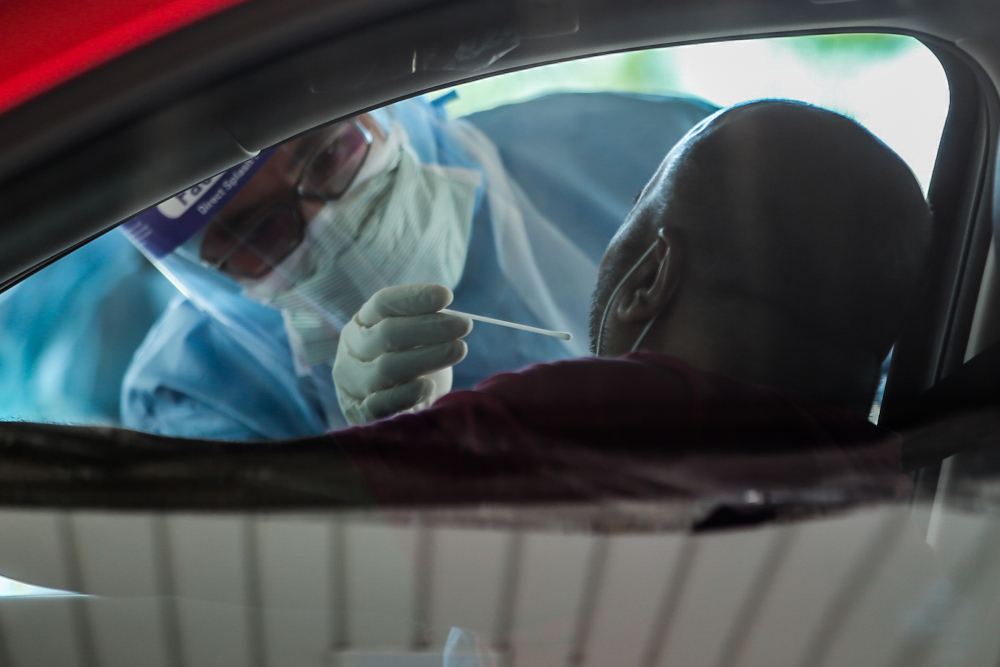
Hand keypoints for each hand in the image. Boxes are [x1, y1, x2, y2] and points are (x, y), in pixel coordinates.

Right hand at [333, 284, 472, 424]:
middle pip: (388, 333)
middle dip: (430, 326)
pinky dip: (406, 394)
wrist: (400, 416)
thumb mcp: (415, 341)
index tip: (446, 296)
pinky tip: (428, 386)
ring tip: (459, 349)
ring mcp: (352, 384)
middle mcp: (352, 351)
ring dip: (428, 356)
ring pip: (387, 367)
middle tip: (464, 325)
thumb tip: (452, 316)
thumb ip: (426, 326)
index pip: (383, 304)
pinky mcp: (360, 414)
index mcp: (362, 324)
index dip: (414, 298)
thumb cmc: (412, 370)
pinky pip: (381, 404)